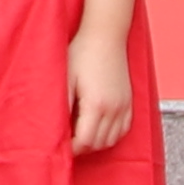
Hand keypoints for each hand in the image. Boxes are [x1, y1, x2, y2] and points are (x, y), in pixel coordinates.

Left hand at [67, 32, 137, 157]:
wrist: (105, 36)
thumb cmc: (81, 54)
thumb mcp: (65, 78)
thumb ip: (61, 105)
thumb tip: (54, 128)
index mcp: (96, 105)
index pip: (84, 141)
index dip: (70, 148)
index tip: (58, 145)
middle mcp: (113, 109)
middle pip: (98, 144)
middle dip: (81, 147)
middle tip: (66, 140)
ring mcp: (124, 106)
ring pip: (111, 140)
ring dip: (95, 142)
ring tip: (80, 134)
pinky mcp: (129, 102)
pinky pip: (123, 130)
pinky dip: (110, 135)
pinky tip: (98, 128)